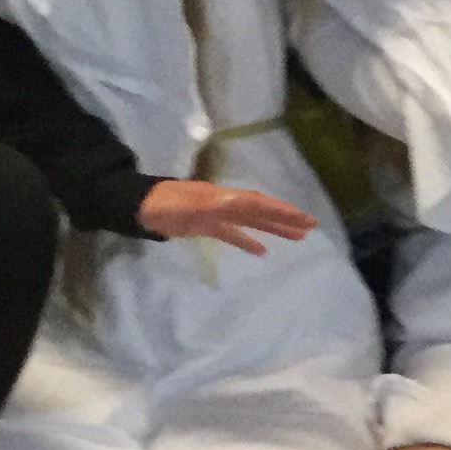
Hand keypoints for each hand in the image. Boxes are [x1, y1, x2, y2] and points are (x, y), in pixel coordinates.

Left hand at [136, 180, 320, 254]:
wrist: (140, 207)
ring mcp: (217, 214)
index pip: (259, 203)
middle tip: (310, 227)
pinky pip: (233, 233)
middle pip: (260, 210)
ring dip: (273, 229)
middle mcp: (225, 203)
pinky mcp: (206, 226)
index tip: (304, 219)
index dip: (282, 210)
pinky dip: (248, 241)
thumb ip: (218, 204)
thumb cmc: (165, 206)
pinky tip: (261, 252)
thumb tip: (246, 203)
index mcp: (225, 197)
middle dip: (285, 218)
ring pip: (251, 221)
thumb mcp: (192, 204)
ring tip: (297, 239)